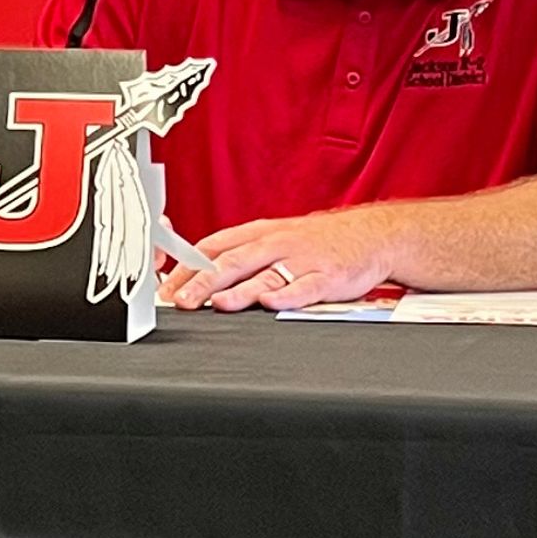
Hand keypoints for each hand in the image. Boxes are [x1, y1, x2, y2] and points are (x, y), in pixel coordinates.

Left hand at [167, 204, 403, 312]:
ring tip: (217, 303)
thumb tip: (197, 276)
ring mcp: (302, 260)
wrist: (370, 235)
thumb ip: (239, 255)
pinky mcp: (327, 277)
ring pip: (265, 274)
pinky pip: (305, 287)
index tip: (166, 288)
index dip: (187, 267)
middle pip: (233, 261)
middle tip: (181, 301)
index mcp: (258, 234)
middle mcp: (276, 244)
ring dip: (239, 290)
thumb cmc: (317, 241)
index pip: (213, 247)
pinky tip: (271, 302)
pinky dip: (287, 295)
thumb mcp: (274, 238)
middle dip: (203, 281)